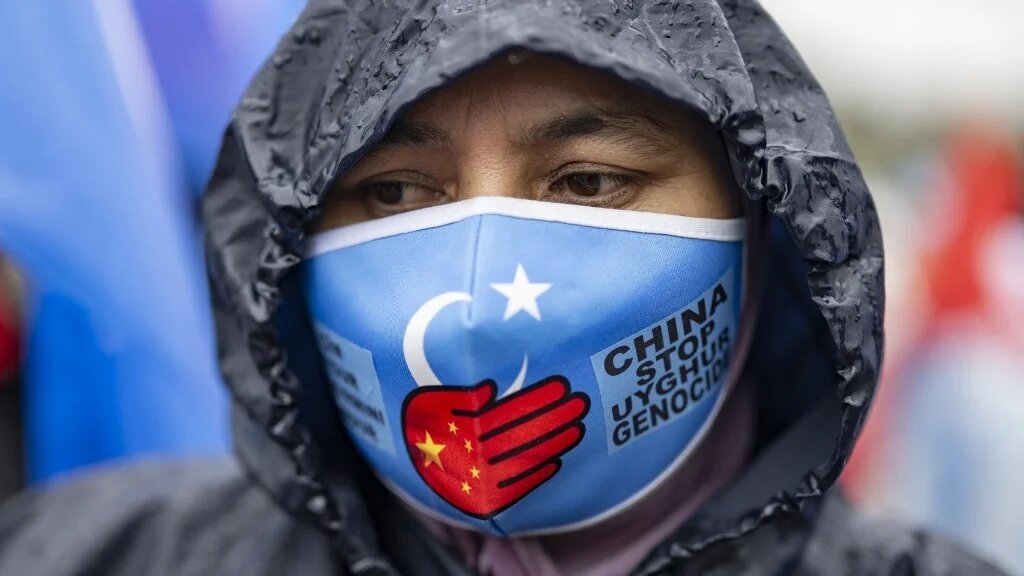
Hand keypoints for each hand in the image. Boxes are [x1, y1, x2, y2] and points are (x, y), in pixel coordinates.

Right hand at [401, 377, 588, 518]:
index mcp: (464, 428)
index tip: (561, 386)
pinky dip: (537, 473)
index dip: (537, 399)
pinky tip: (557, 461)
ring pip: (524, 457)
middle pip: (522, 432)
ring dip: (552, 441)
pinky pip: (515, 485)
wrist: (394, 458)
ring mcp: (480, 476)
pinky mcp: (482, 496)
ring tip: (576, 425)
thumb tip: (488, 391)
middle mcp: (475, 452)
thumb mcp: (428, 400)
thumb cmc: (414, 421)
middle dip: (553, 417)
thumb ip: (460, 397)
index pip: (509, 411)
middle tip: (579, 402)